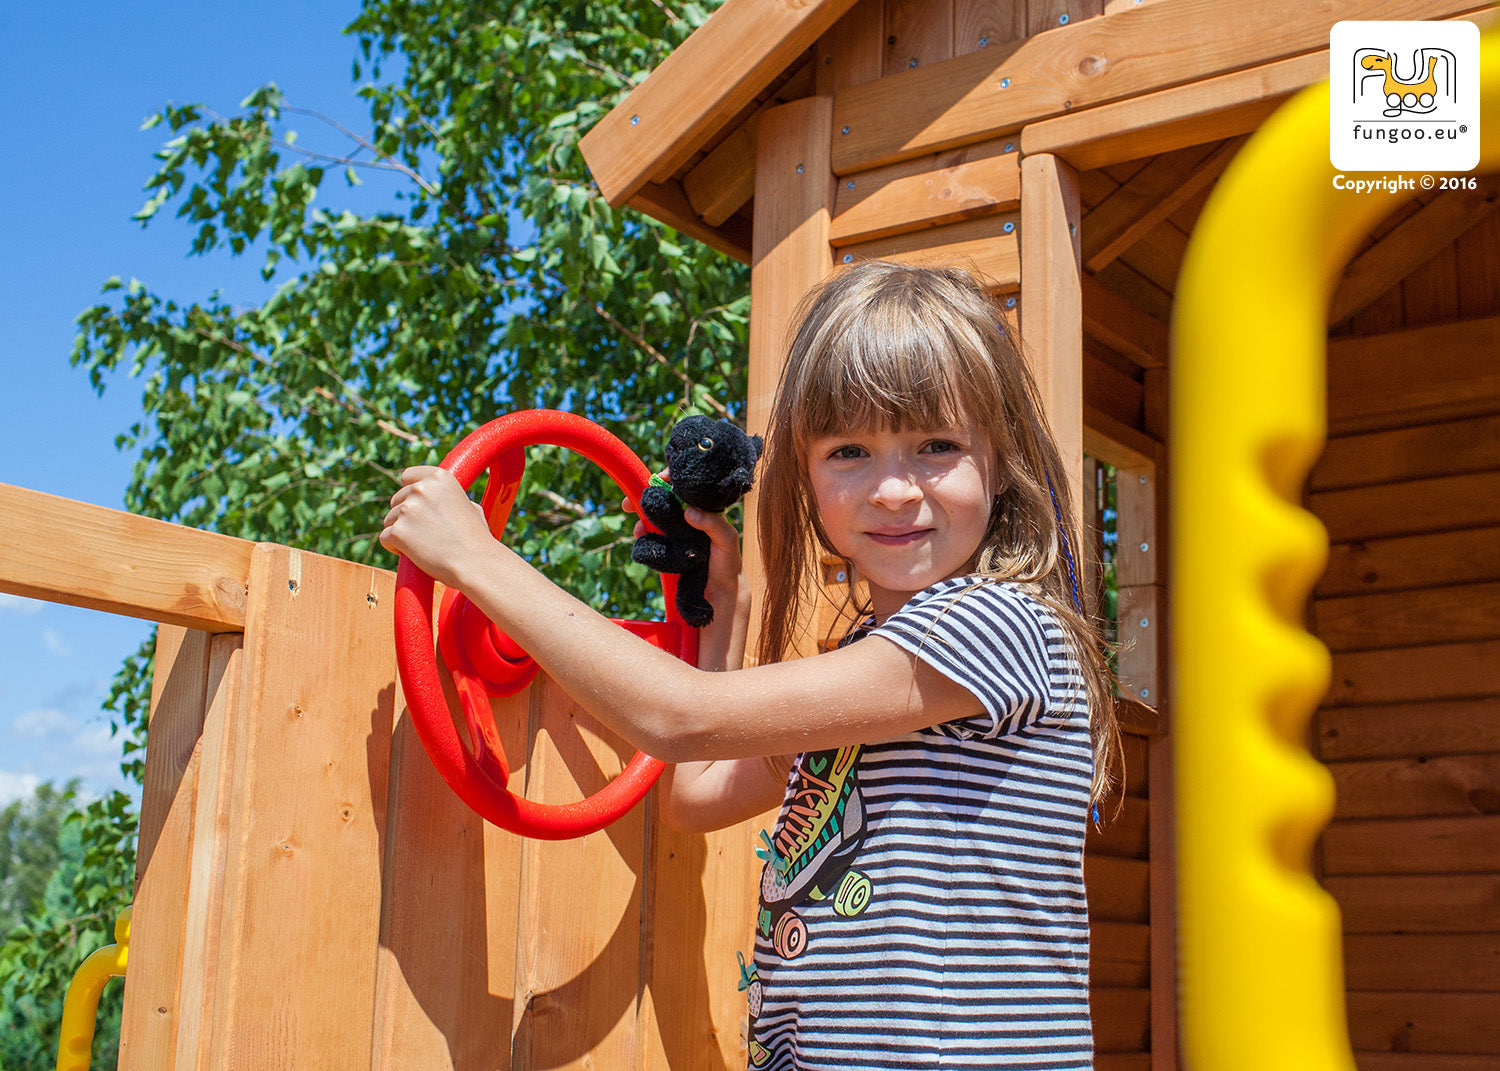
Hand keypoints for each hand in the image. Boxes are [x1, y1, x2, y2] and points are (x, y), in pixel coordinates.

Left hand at [379, 466, 495, 590]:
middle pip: (396, 500)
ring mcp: (407, 509)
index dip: (410, 493)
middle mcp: (421, 488)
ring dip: (402, 533)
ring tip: (426, 545)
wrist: (475, 563)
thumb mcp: (469, 506)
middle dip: (406, 517)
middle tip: (427, 533)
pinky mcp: (397, 531)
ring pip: (389, 520)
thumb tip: (438, 497)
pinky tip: (416, 554)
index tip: (417, 507)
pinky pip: (385, 538)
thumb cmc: (476, 539)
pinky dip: (395, 548)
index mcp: (439, 477)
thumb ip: (448, 497)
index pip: (408, 476)